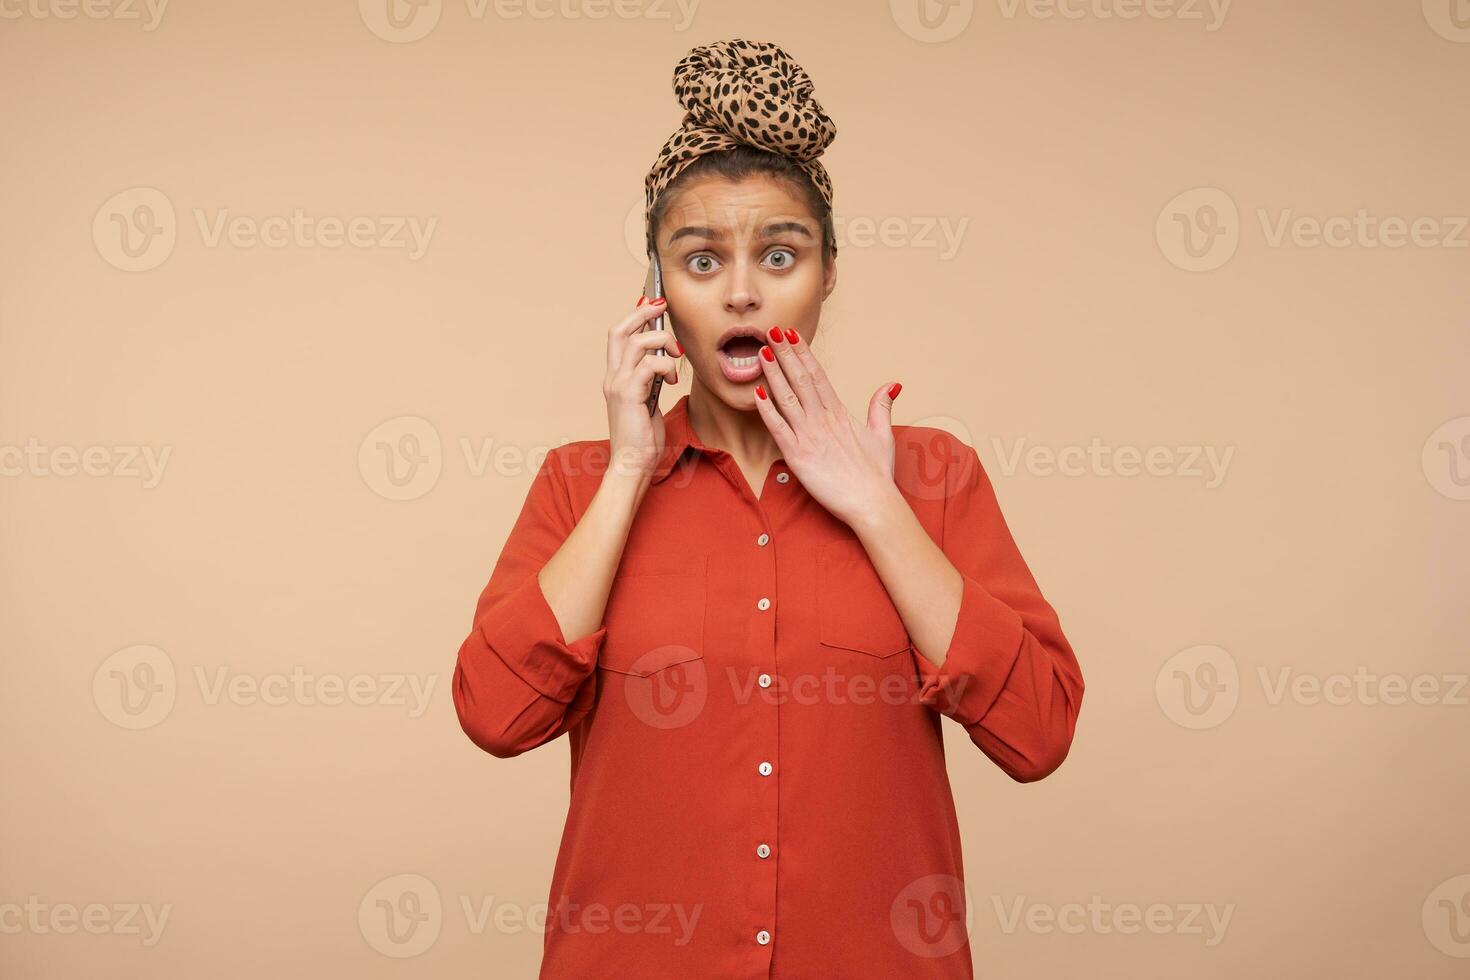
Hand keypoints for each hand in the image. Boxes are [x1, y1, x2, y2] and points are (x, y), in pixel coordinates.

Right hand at [604, 296, 683, 482]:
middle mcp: (612, 377)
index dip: (635, 315)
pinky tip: (672, 380)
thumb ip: (651, 380)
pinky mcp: (629, 394)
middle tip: (662, 306)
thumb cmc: (642, 439)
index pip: (619, 335)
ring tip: (675, 358)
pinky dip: (666, 366)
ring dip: (663, 342)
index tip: (654, 304)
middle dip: (643, 312)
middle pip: (620, 330)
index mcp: (616, 377)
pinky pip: (650, 364)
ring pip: (638, 342)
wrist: (631, 465)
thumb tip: (662, 361)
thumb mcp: (648, 402)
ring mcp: (618, 385)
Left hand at [750, 326, 902, 527]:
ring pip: (786, 397)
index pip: (818, 375)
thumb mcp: (883, 434)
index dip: (802, 353)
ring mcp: (809, 436)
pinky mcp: (797, 456)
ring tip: (761, 351)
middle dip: (784, 353)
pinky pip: (777, 428)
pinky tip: (756, 391)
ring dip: (772, 373)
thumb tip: (890, 385)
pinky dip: (766, 409)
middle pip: (800, 379)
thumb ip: (881, 407)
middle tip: (771, 330)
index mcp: (840, 413)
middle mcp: (823, 420)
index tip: (791, 335)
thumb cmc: (877, 474)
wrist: (872, 502)